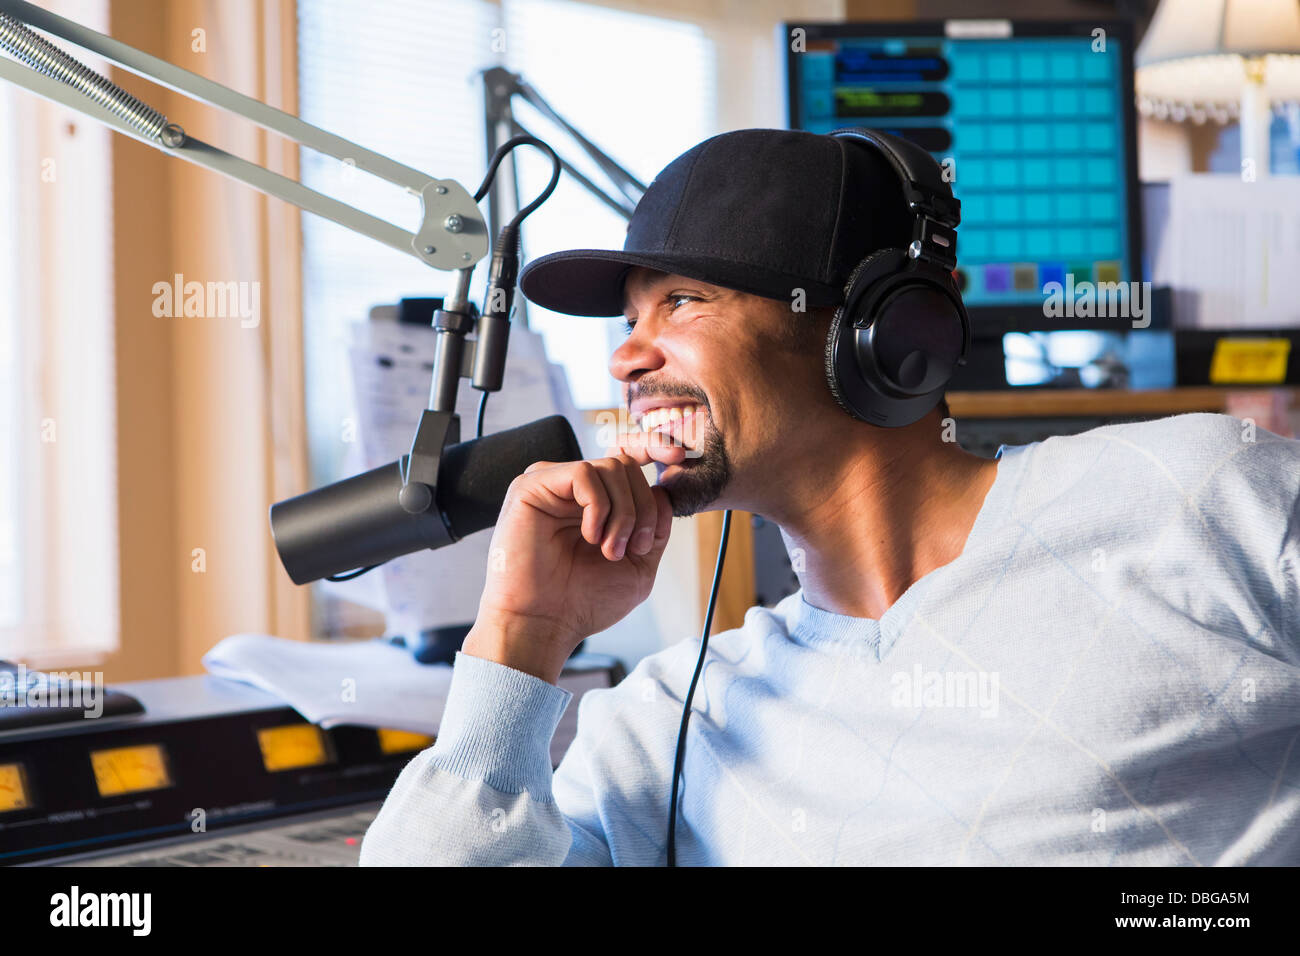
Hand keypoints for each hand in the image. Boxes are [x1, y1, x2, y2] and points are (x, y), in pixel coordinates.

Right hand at [464, 429, 684, 683]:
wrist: (545, 623)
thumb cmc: (585, 601)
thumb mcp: (639, 564)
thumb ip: (655, 526)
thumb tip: (663, 490)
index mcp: (595, 501)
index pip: (626, 457)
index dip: (654, 447)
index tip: (678, 456)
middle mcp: (572, 488)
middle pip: (627, 465)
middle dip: (643, 507)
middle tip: (631, 548)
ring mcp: (551, 483)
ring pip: (611, 467)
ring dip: (624, 513)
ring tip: (609, 550)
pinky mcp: (532, 485)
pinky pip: (583, 474)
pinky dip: (598, 507)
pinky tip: (590, 536)